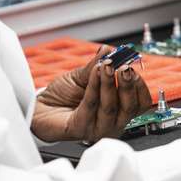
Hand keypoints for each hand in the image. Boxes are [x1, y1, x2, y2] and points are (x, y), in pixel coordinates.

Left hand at [32, 47, 152, 142]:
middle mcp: (112, 123)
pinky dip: (93, 88)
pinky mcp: (80, 129)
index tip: (132, 66)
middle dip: (128, 84)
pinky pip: (90, 106)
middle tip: (124, 67)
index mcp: (119, 110)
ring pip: (110, 107)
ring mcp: (97, 129)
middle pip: (129, 107)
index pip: (141, 102)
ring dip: (109, 83)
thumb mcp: (84, 76)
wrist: (40, 108)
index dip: (139, 85)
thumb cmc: (63, 95)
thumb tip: (110, 50)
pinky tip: (94, 74)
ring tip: (105, 67)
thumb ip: (98, 65)